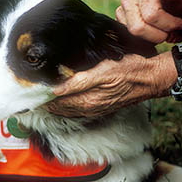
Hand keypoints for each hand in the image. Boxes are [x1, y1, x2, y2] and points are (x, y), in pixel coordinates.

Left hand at [45, 53, 175, 117]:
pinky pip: (78, 110)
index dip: (42, 99)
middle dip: (45, 103)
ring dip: (55, 105)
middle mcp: (88, 109)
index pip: (56, 103)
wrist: (151, 79)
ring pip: (68, 110)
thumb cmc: (128, 71)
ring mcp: (95, 109)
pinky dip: (67, 106)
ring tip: (43, 97)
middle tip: (32, 95)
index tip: (30, 93)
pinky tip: (63, 99)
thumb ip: (78, 82)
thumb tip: (56, 90)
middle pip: (60, 109)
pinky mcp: (101, 107)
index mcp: (86, 101)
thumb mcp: (102, 73)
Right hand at [116, 0, 181, 43]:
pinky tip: (153, 33)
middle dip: (157, 35)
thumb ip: (178, 8)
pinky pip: (129, 38)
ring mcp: (121, 10)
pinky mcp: (119, 21)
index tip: (180, 25)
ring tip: (161, 32)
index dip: (168, 24)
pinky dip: (143, 40)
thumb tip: (172, 29)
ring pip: (132, 35)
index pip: (152, 15)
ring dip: (150, 39)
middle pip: (138, 28)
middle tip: (169, 33)